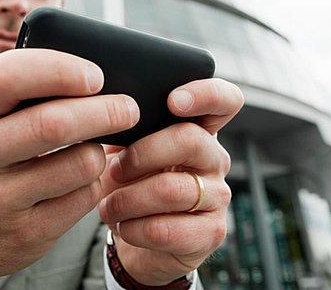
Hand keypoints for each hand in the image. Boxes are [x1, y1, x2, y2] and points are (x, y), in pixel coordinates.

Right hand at [0, 49, 139, 289]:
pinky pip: (85, 197)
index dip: (59, 70)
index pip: (6, 76)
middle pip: (54, 123)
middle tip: (128, 108)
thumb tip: (91, 75)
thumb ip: (20, 92)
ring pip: (81, 163)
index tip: (96, 75)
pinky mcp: (25, 234)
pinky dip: (95, 183)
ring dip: (99, 152)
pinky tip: (81, 180)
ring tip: (94, 149)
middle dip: (105, 110)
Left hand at [99, 78, 242, 285]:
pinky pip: (167, 229)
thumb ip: (126, 128)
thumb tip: (105, 111)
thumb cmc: (129, 184)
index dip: (205, 94)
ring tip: (108, 204)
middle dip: (141, 153)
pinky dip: (134, 228)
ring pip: (170, 189)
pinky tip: (123, 226)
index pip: (225, 100)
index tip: (173, 101)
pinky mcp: (210, 233)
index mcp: (198, 130)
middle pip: (189, 139)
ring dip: (127, 199)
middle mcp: (215, 159)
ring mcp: (218, 196)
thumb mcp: (125, 150)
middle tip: (114, 169)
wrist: (134, 236)